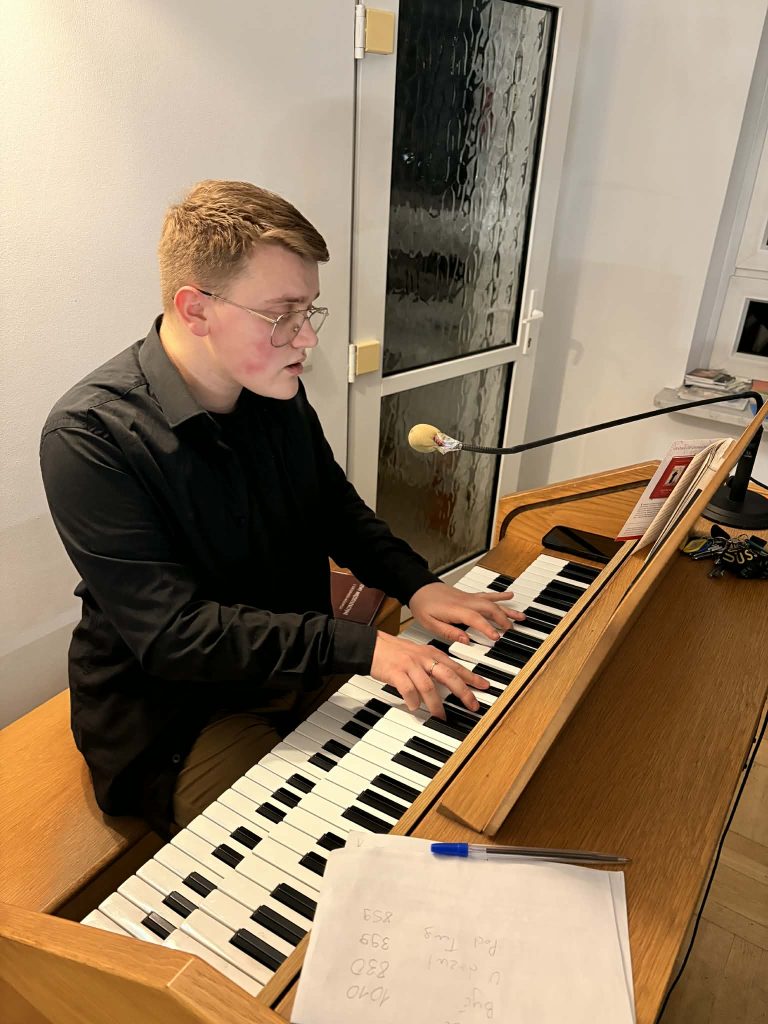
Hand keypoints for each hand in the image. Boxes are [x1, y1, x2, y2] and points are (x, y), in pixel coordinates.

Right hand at [369, 630, 487, 719]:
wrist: (371, 646)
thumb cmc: (395, 652)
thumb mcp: (419, 654)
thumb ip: (434, 665)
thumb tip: (451, 681)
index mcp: (431, 654)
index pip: (456, 666)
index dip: (472, 677)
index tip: (484, 686)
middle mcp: (423, 658)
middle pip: (448, 675)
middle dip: (463, 692)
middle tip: (472, 705)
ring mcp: (410, 665)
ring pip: (429, 686)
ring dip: (436, 704)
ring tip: (441, 717)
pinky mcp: (396, 672)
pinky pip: (408, 689)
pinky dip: (413, 700)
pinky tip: (415, 708)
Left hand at [408, 581, 524, 645]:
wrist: (418, 588)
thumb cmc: (423, 605)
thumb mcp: (430, 623)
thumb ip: (448, 632)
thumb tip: (465, 640)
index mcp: (455, 610)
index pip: (475, 619)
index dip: (487, 628)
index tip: (496, 637)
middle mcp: (466, 602)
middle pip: (489, 609)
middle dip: (503, 620)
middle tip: (511, 632)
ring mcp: (469, 598)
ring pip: (492, 602)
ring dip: (507, 610)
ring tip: (520, 617)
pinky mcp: (469, 596)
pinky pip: (488, 595)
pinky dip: (500, 596)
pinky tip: (510, 596)